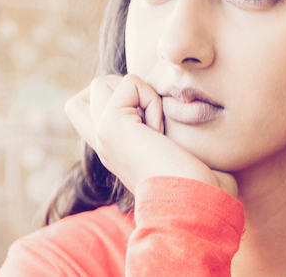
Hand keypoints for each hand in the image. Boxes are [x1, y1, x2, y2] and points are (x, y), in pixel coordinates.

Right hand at [65, 74, 237, 197]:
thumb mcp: (172, 151)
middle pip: (89, 91)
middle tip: (149, 117)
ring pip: (102, 82)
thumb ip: (157, 130)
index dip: (116, 96)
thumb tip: (173, 106)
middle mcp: (102, 143)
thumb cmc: (199, 184)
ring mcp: (101, 135)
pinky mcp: (110, 126)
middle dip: (122, 88)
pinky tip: (161, 130)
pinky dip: (151, 99)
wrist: (195, 204)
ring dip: (139, 94)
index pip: (86, 107)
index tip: (148, 120)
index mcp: (113, 149)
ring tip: (156, 126)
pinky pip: (129, 84)